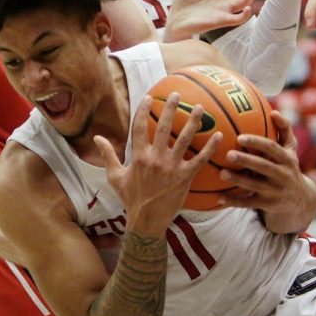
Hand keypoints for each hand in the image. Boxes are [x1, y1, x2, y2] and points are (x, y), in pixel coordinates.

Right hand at [94, 93, 221, 236]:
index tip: (149, 97)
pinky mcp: (185, 177)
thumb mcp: (115, 177)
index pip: (140, 127)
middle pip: (164, 127)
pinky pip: (200, 159)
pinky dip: (210, 147)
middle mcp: (155, 158)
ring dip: (193, 122)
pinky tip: (219, 135)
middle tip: (176, 94)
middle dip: (170, 108)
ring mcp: (172, 167)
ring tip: (200, 107)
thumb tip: (96, 138)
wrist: (146, 221)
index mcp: (138, 157)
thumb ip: (107, 155)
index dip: (143, 110)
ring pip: (184, 139)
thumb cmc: (130, 198)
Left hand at [218, 111, 315, 232]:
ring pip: (254, 186)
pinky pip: (249, 203)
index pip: (272, 148)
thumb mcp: (291, 149)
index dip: (256, 142)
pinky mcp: (268, 205)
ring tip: (221, 173)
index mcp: (287, 158)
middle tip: (228, 154)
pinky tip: (218, 198)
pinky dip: (234, 201)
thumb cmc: (288, 166)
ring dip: (238, 180)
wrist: (300, 199)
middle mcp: (283, 175)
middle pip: (263, 167)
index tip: (239, 137)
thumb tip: (274, 111)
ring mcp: (275, 191)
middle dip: (246, 160)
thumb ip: (284, 129)